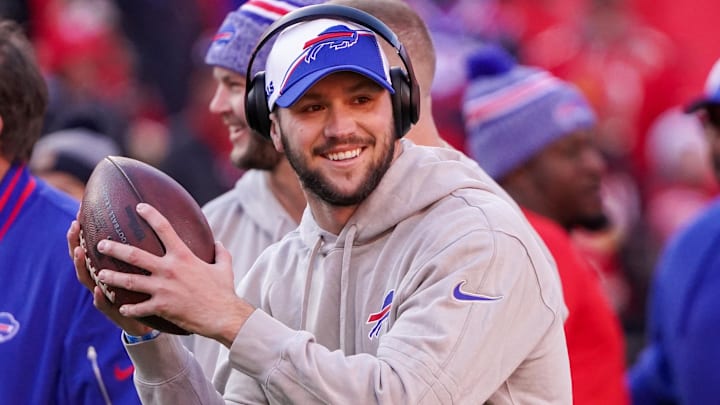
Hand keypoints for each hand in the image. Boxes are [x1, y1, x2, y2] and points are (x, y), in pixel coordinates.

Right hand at [67, 217, 151, 335]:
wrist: (149, 321)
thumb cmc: (145, 291)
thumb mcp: (142, 268)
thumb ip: (142, 249)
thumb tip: (149, 218)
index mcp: (107, 267)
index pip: (91, 245)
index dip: (85, 230)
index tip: (80, 211)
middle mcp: (101, 279)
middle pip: (82, 259)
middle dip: (76, 241)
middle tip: (75, 226)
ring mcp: (104, 295)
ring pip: (88, 279)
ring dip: (82, 265)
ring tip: (79, 251)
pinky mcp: (113, 312)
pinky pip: (104, 304)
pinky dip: (99, 297)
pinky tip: (98, 289)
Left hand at [93, 203, 253, 346]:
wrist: (222, 315)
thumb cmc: (223, 291)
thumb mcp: (224, 267)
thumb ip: (220, 253)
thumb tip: (218, 243)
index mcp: (183, 256)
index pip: (164, 229)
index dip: (151, 215)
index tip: (139, 207)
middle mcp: (169, 269)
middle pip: (135, 255)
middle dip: (115, 248)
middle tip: (101, 244)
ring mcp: (163, 289)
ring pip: (130, 281)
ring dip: (112, 278)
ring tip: (99, 274)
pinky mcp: (161, 306)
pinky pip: (139, 307)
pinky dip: (128, 308)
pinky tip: (121, 307)